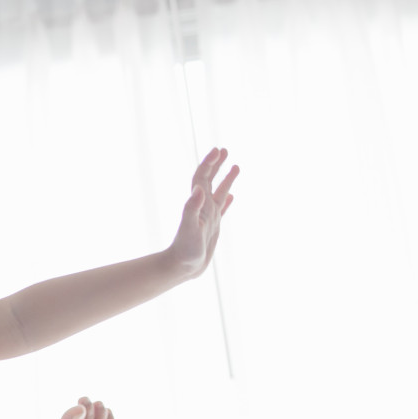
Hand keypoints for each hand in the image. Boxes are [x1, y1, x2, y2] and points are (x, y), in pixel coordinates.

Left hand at [166, 146, 238, 279]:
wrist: (181, 268)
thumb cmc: (185, 250)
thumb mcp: (190, 228)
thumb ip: (192, 208)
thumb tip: (199, 188)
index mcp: (198, 204)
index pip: (202, 178)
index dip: (209, 163)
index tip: (218, 150)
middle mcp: (203, 207)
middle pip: (210, 181)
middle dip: (217, 165)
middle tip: (225, 150)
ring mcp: (208, 217)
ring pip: (219, 193)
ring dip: (226, 179)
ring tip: (236, 166)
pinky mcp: (212, 227)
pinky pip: (222, 210)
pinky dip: (227, 201)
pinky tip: (232, 196)